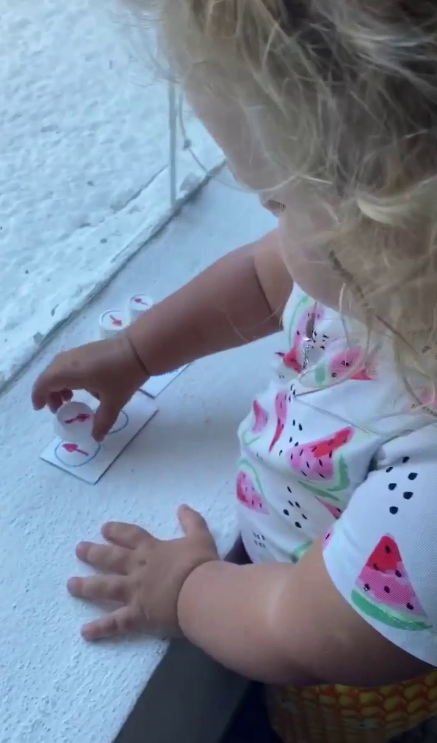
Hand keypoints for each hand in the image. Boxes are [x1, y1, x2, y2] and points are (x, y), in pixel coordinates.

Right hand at [32, 332, 147, 440]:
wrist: (140, 349)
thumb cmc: (123, 376)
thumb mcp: (113, 402)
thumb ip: (103, 422)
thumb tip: (96, 438)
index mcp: (69, 372)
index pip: (44, 384)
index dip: (39, 396)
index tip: (40, 408)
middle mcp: (69, 360)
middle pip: (49, 376)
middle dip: (49, 393)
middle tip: (59, 409)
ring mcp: (77, 352)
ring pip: (58, 368)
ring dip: (58, 384)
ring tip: (70, 399)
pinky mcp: (86, 349)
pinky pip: (68, 364)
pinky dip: (67, 376)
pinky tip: (84, 386)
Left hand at [67, 506, 218, 640]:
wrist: (201, 592)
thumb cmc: (201, 565)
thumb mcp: (201, 537)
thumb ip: (192, 521)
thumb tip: (182, 507)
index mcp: (153, 550)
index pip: (131, 536)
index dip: (117, 531)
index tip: (104, 528)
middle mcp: (138, 569)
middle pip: (111, 558)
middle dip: (94, 553)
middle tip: (78, 549)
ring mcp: (134, 592)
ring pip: (105, 587)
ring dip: (86, 586)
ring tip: (71, 585)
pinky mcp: (136, 615)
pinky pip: (115, 623)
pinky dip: (100, 628)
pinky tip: (85, 632)